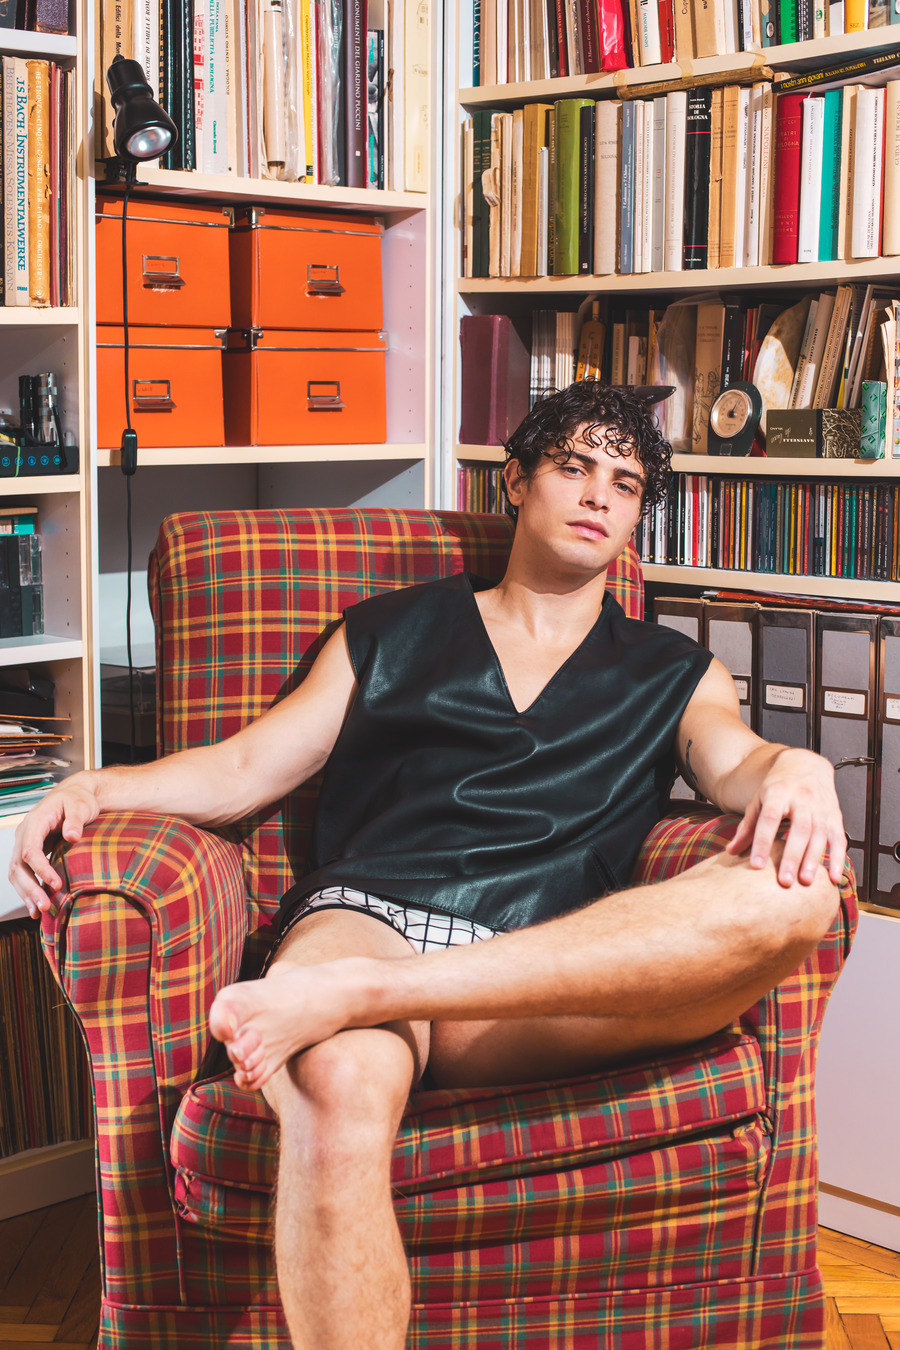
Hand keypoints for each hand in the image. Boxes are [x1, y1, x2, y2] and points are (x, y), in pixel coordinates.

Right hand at [9, 777, 99, 917]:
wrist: (75, 795)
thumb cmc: (78, 799)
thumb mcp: (80, 805)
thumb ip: (75, 820)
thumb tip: (72, 836)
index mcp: (35, 822)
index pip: (30, 850)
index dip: (41, 869)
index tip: (57, 884)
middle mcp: (25, 834)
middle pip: (18, 865)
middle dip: (30, 888)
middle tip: (45, 906)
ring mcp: (24, 843)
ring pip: (16, 872)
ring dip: (26, 893)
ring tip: (39, 912)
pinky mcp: (29, 851)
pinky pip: (22, 873)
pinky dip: (27, 890)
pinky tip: (36, 905)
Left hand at [725, 747, 845, 888]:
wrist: (806, 765)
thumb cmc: (778, 787)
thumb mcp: (758, 800)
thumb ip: (746, 827)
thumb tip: (731, 852)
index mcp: (778, 793)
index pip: (769, 819)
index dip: (762, 842)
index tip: (756, 865)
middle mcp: (802, 799)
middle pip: (799, 829)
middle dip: (792, 856)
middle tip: (785, 881)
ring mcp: (821, 807)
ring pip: (820, 835)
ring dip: (814, 860)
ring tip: (806, 881)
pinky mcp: (835, 815)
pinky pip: (839, 838)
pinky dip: (838, 858)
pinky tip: (833, 877)